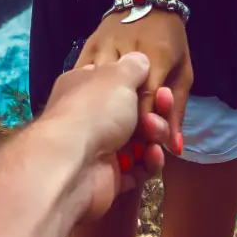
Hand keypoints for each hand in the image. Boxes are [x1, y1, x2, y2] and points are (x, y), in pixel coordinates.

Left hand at [44, 52, 173, 219]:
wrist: (73, 163)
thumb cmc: (95, 109)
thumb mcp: (118, 75)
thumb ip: (134, 66)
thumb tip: (140, 60)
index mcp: (85, 87)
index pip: (116, 82)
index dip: (142, 83)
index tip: (160, 85)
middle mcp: (90, 117)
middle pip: (132, 113)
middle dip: (153, 112)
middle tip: (163, 109)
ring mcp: (99, 148)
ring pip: (139, 141)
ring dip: (154, 136)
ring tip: (155, 137)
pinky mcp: (109, 177)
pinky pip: (138, 168)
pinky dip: (149, 162)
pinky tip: (153, 156)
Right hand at [74, 8, 191, 157]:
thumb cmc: (171, 38)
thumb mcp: (184, 70)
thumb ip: (178, 109)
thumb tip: (175, 148)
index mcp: (156, 55)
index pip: (147, 101)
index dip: (147, 128)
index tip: (148, 146)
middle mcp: (126, 50)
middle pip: (121, 98)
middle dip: (126, 124)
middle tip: (131, 141)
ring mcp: (102, 48)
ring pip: (98, 90)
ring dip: (104, 111)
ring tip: (112, 128)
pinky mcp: (85, 48)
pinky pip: (82, 78)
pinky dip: (88, 96)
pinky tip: (94, 109)